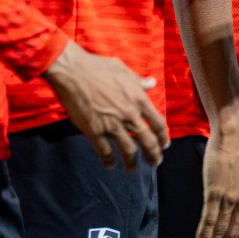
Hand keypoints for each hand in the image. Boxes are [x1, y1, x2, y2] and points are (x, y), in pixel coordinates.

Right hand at [43, 42, 169, 171]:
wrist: (73, 71)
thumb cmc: (98, 67)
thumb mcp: (123, 70)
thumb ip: (139, 81)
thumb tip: (151, 83)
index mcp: (139, 99)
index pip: (158, 124)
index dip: (163, 138)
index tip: (165, 145)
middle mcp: (129, 114)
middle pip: (148, 142)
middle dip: (153, 155)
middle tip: (154, 163)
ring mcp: (112, 124)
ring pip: (129, 151)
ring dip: (132, 164)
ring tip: (132, 170)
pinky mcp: (95, 131)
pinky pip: (105, 152)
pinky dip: (109, 161)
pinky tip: (110, 165)